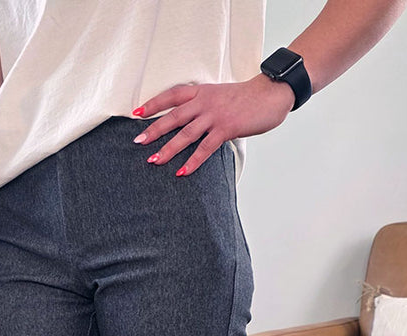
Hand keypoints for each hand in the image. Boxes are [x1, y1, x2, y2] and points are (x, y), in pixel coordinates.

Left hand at [131, 73, 295, 175]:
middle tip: (138, 142)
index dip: (153, 104)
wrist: (270, 93)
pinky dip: (193, 161)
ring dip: (169, 149)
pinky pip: (205, 148)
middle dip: (154, 130)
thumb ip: (203, 106)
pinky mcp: (226, 129)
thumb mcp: (219, 95)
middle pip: (173, 117)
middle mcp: (204, 102)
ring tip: (154, 161)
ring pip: (186, 134)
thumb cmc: (246, 97)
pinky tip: (182, 172)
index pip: (171, 95)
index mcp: (201, 91)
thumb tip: (189, 122)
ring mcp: (215, 116)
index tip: (136, 113)